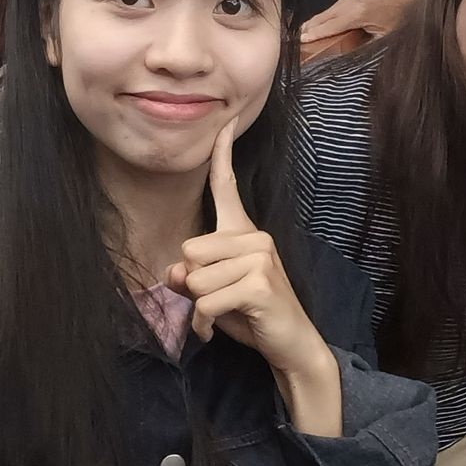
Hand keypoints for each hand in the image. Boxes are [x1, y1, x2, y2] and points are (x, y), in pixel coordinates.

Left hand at [167, 121, 329, 369]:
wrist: (291, 344)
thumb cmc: (250, 314)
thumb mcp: (212, 292)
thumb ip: (190, 276)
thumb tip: (174, 271)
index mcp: (244, 232)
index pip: (226, 186)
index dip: (221, 154)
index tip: (223, 121)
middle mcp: (254, 237)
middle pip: (190, 250)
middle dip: (193, 283)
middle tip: (217, 300)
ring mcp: (260, 258)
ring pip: (195, 278)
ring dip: (199, 306)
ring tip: (223, 314)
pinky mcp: (259, 283)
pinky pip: (206, 301)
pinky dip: (204, 323)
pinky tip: (217, 330)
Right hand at [298, 0, 417, 44]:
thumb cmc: (402, 18)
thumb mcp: (385, 37)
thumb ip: (366, 46)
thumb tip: (348, 57)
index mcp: (356, 14)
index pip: (329, 26)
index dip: (314, 34)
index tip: (300, 41)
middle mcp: (351, 2)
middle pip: (324, 16)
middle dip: (309, 27)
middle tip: (293, 38)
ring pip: (329, 9)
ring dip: (316, 20)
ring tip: (303, 31)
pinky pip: (336, 4)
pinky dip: (326, 13)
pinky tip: (320, 19)